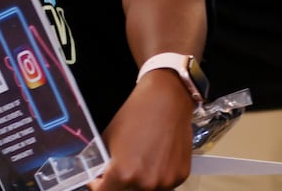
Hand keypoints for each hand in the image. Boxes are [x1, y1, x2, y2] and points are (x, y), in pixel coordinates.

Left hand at [87, 71, 198, 190]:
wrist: (167, 99)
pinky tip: (157, 159)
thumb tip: (101, 176)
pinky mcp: (181, 175)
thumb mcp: (109, 138)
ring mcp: (166, 181)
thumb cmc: (137, 113)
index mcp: (123, 174)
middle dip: (120, 183)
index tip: (101, 179)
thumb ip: (103, 164)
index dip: (100, 185)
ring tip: (142, 162)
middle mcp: (146, 183)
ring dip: (140, 182)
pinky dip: (158, 177)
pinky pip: (165, 184)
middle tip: (122, 168)